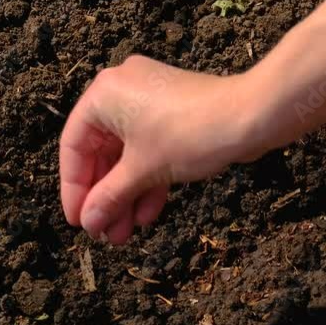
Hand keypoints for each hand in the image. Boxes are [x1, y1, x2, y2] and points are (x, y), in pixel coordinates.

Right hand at [59, 55, 265, 243]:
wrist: (252, 116)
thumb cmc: (191, 134)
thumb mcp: (144, 171)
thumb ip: (110, 196)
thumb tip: (88, 221)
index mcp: (103, 95)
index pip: (73, 146)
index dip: (74, 188)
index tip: (78, 221)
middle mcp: (122, 91)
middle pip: (101, 152)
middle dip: (105, 196)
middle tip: (105, 233)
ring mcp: (151, 101)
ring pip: (129, 155)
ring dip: (127, 194)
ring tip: (126, 233)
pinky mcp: (175, 113)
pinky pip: (151, 149)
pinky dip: (148, 179)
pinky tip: (148, 213)